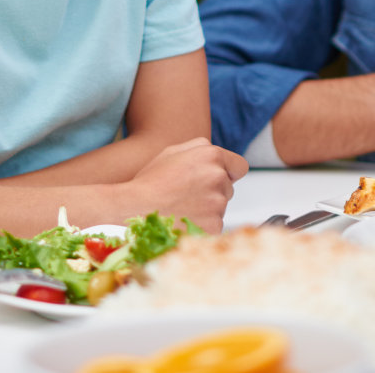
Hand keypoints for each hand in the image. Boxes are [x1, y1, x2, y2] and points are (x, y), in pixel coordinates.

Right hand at [124, 137, 247, 231]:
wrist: (134, 208)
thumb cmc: (150, 181)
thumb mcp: (172, 152)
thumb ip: (200, 148)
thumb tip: (217, 154)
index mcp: (211, 156)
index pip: (240, 166)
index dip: (230, 173)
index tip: (220, 179)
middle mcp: (218, 177)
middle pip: (228, 188)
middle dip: (214, 192)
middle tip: (188, 195)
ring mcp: (217, 203)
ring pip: (220, 208)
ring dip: (207, 209)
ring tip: (181, 208)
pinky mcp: (214, 226)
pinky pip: (214, 226)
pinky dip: (202, 226)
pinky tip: (183, 221)